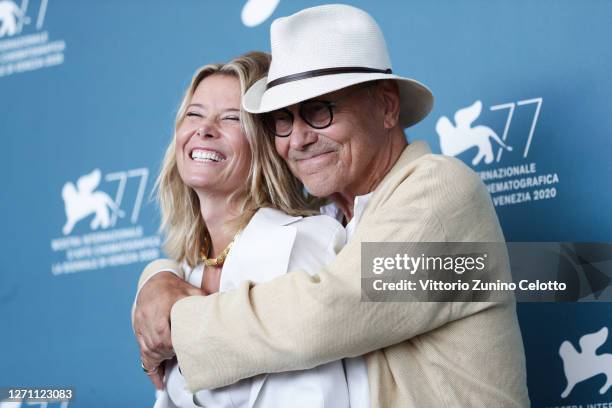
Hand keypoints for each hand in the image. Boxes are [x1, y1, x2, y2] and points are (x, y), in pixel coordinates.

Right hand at [133, 271, 203, 388]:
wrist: (153, 282)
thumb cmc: (174, 287)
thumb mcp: (190, 290)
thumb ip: (202, 300)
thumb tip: (222, 308)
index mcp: (160, 310)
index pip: (164, 335)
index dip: (174, 346)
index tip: (186, 351)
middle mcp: (147, 320)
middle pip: (156, 346)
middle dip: (169, 354)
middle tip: (184, 358)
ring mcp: (141, 327)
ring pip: (148, 351)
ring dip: (161, 361)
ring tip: (173, 367)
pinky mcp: (138, 332)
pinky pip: (142, 353)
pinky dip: (151, 366)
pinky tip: (158, 378)